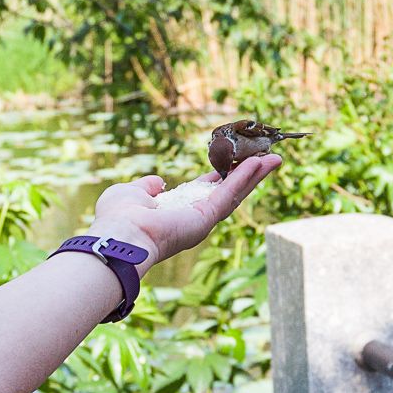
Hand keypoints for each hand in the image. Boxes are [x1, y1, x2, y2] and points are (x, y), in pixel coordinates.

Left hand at [84, 154, 281, 275]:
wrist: (120, 235)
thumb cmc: (118, 218)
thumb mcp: (131, 192)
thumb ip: (147, 187)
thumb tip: (157, 183)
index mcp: (177, 211)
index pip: (205, 192)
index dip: (222, 176)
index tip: (236, 161)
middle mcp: (193, 218)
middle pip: (228, 193)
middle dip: (249, 175)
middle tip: (267, 158)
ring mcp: (202, 220)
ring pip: (235, 193)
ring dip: (255, 175)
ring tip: (274, 158)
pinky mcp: (206, 218)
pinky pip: (230, 193)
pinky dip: (246, 177)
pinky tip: (261, 162)